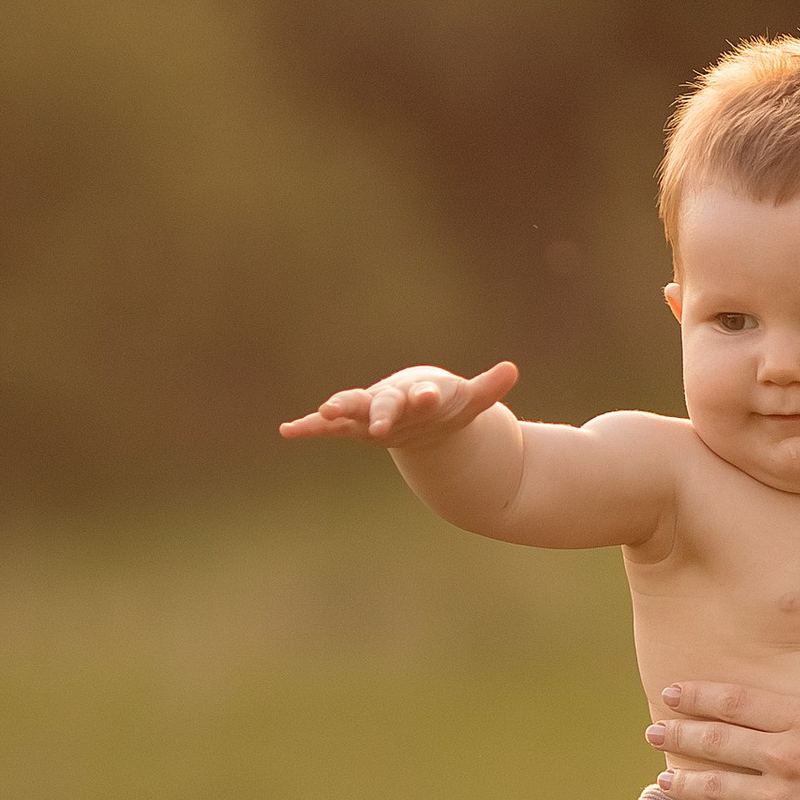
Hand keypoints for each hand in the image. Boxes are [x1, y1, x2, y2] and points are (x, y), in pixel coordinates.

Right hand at [279, 360, 518, 444]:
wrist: (422, 407)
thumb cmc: (447, 405)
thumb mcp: (470, 402)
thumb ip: (487, 388)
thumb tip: (512, 369)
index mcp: (420, 393)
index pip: (423, 394)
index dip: (426, 396)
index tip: (429, 396)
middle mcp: (392, 399)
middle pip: (384, 403)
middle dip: (381, 411)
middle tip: (378, 424)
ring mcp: (370, 411)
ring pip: (351, 408)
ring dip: (338, 409)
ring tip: (322, 413)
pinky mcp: (354, 425)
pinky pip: (329, 427)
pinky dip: (309, 427)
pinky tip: (287, 431)